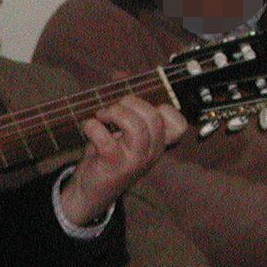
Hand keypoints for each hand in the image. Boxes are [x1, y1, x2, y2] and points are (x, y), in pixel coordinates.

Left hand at [60, 94, 186, 226]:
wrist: (91, 192)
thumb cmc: (107, 156)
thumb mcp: (120, 130)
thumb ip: (125, 104)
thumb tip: (120, 74)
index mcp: (158, 143)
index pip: (178, 124)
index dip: (162, 108)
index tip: (139, 107)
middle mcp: (152, 152)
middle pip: (153, 116)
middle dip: (129, 102)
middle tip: (111, 109)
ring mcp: (136, 160)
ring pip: (136, 126)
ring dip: (115, 113)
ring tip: (102, 116)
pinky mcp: (116, 166)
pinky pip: (107, 139)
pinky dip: (93, 127)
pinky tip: (89, 127)